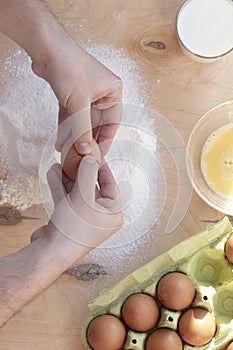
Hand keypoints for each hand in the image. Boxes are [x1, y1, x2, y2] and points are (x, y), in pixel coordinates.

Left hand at [32, 41, 122, 156]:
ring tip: (69, 151)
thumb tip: (85, 149)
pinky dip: (66, 127)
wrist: (47, 48)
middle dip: (88, 139)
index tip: (100, 154)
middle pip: (97, 123)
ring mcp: (86, 94)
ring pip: (82, 121)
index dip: (106, 139)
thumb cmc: (70, 66)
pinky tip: (61, 140)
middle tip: (83, 156)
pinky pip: (71, 116)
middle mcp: (102, 93)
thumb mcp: (79, 103)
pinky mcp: (72, 95)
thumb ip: (82, 129)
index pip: (113, 122)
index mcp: (112, 92)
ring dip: (75, 136)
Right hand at [32, 155, 122, 247]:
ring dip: (68, 179)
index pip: (111, 186)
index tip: (95, 157)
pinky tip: (53, 175)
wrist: (49, 253)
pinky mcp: (69, 220)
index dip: (102, 170)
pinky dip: (60, 188)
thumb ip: (87, 176)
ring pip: (77, 193)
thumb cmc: (71, 232)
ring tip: (60, 165)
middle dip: (81, 173)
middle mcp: (100, 217)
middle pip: (93, 188)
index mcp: (112, 215)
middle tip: (76, 159)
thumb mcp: (83, 198)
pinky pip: (67, 200)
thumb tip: (91, 159)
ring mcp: (84, 219)